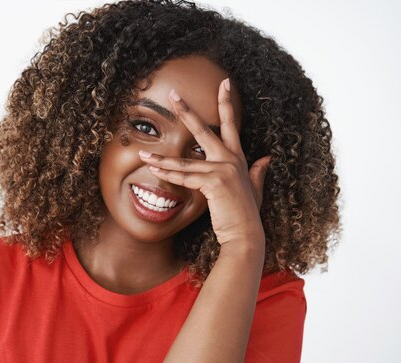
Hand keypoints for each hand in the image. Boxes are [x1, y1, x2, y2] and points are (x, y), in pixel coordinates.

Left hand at [138, 78, 270, 246]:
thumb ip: (257, 172)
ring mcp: (223, 169)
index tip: (224, 82)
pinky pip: (185, 177)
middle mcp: (230, 159)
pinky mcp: (214, 182)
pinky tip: (153, 169)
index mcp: (238, 157)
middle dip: (187, 110)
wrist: (246, 234)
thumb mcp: (254, 189)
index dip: (226, 103)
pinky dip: (168, 175)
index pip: (230, 124)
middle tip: (173, 94)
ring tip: (142, 153)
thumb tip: (266, 159)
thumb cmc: (246, 214)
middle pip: (204, 129)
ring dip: (160, 158)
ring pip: (184, 161)